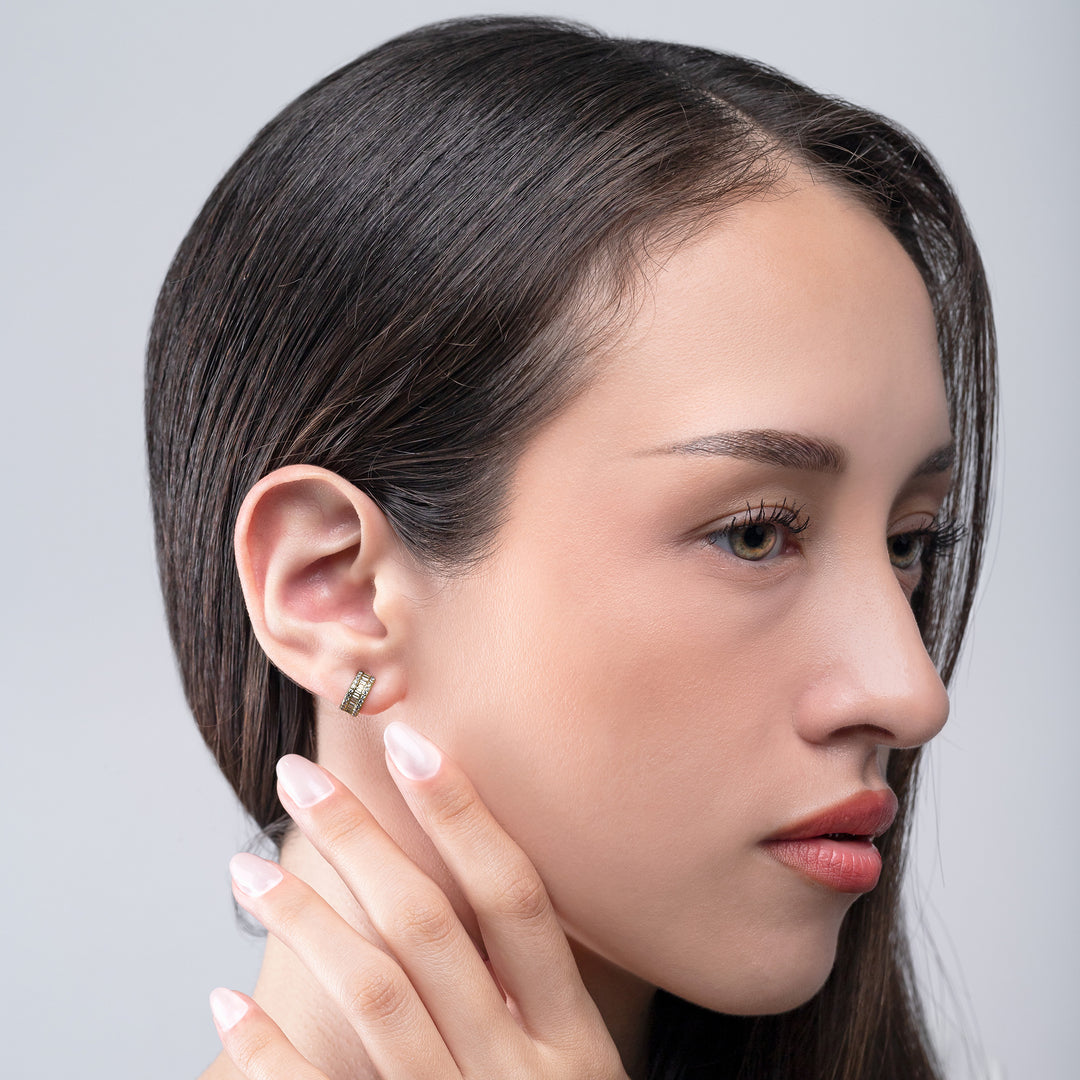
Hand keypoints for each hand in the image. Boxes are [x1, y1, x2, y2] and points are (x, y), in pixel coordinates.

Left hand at [209, 720, 631, 1078]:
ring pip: (375, 995)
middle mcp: (524, 1073)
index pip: (516, 897)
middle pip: (433, 928)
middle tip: (298, 773)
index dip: (465, 813)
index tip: (410, 740)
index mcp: (576, 1039)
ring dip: (303, 919)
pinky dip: (269, 1053)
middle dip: (360, 840)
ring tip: (244, 867)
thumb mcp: (574, 1073)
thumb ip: (532, 997)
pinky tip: (224, 999)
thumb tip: (476, 887)